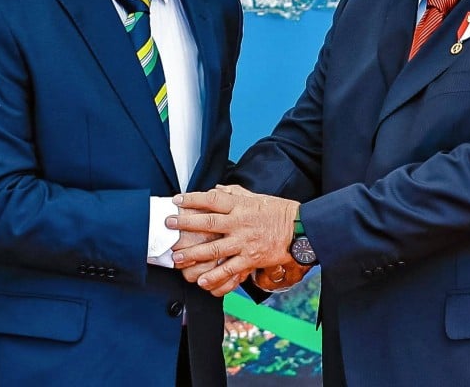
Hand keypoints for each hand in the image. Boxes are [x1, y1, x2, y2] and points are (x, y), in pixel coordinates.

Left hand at [167, 186, 299, 295]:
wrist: (300, 229)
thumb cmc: (278, 212)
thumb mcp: (257, 198)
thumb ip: (235, 194)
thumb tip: (216, 190)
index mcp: (240, 206)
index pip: (212, 199)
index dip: (193, 199)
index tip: (177, 200)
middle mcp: (240, 223)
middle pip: (208, 223)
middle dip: (185, 224)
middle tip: (168, 225)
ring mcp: (244, 242)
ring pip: (214, 249)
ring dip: (193, 254)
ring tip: (177, 258)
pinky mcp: (251, 259)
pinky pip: (229, 269)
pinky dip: (214, 276)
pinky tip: (201, 280)